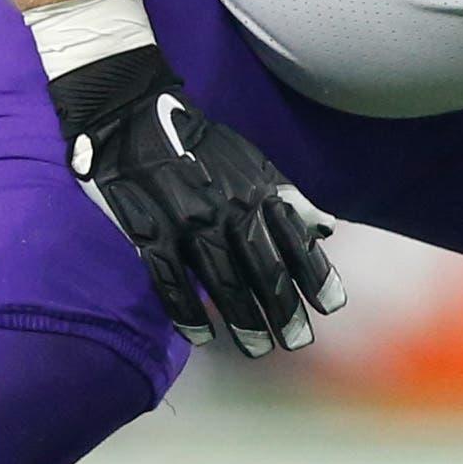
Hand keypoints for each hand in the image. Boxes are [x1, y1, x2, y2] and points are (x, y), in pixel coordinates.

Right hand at [48, 45, 346, 354]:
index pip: (295, 240)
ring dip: (243, 320)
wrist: (131, 115)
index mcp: (255, 191)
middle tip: (297, 340)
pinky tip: (202, 336)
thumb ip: (287, 197)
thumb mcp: (251, 161)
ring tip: (258, 349)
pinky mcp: (149, 232)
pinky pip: (171, 280)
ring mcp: (187, 222)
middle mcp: (228, 209)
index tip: (331, 306)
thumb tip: (325, 228)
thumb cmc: (197, 143)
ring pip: (222, 281)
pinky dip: (187, 312)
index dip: (316, 275)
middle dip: (284, 309)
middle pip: (263, 269)